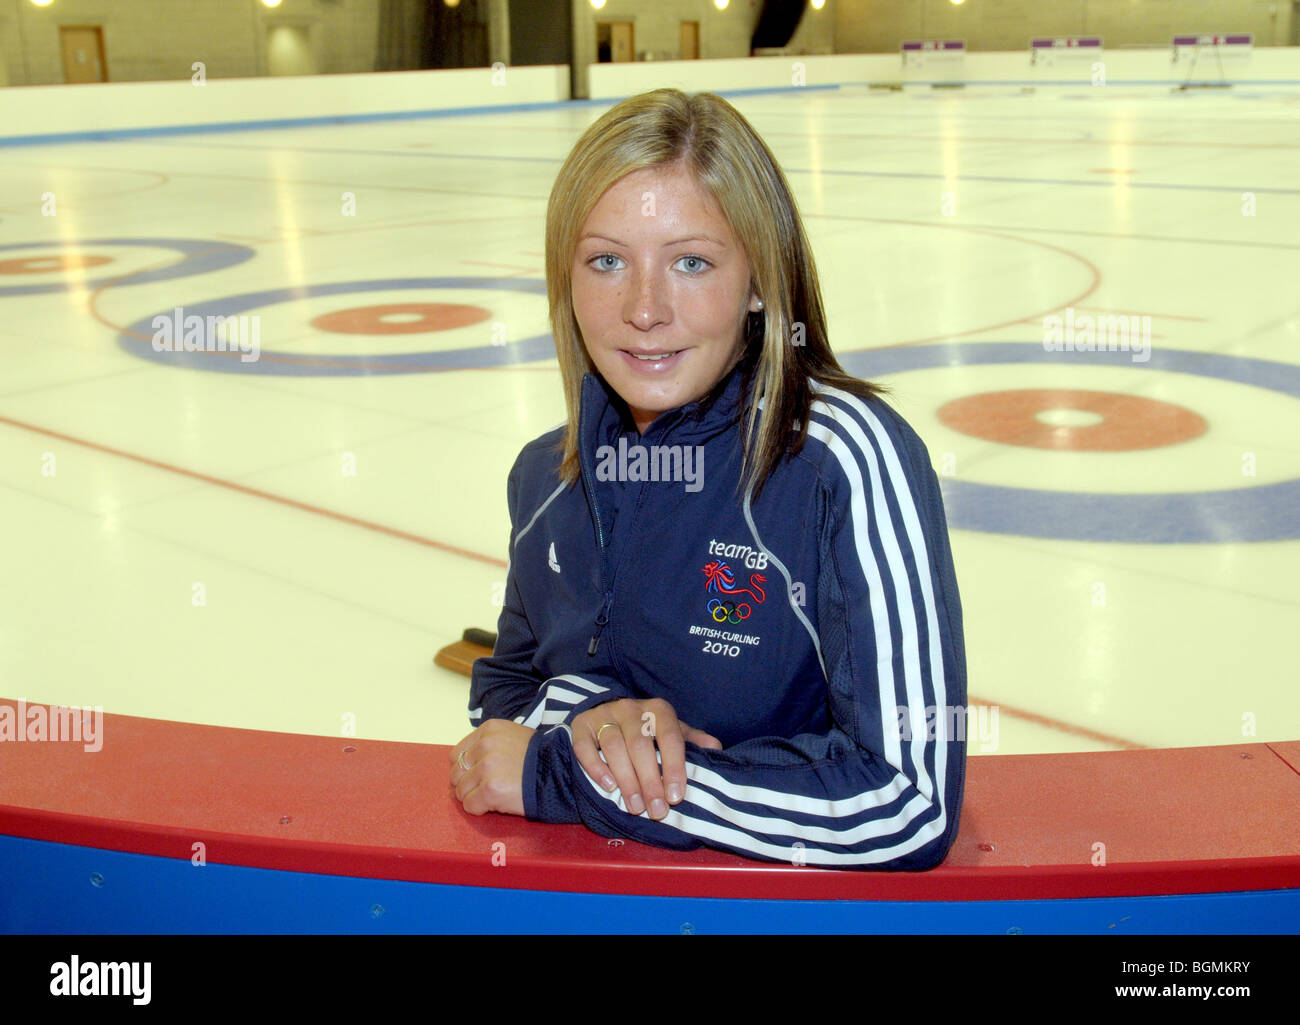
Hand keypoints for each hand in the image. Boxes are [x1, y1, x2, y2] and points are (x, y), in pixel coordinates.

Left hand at [448, 720, 533, 816]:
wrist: (561, 774)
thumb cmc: (539, 759)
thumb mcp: (513, 737)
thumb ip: (489, 745)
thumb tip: (464, 765)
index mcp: (489, 730)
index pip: (457, 754)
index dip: (465, 768)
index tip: (476, 776)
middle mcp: (485, 746)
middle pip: (456, 772)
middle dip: (467, 784)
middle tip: (484, 790)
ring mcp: (486, 767)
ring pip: (461, 791)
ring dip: (474, 797)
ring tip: (493, 797)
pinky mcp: (490, 789)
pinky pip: (470, 806)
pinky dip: (479, 809)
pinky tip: (495, 805)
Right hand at [571, 699, 722, 820]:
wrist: (608, 712)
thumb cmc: (646, 729)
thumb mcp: (671, 731)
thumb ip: (692, 740)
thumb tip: (716, 749)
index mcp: (658, 710)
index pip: (670, 737)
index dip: (674, 767)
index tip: (676, 796)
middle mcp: (630, 708)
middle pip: (640, 744)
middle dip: (649, 781)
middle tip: (656, 811)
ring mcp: (604, 715)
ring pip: (613, 745)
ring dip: (625, 779)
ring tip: (635, 807)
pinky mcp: (581, 725)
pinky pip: (584, 745)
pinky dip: (595, 767)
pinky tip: (608, 786)